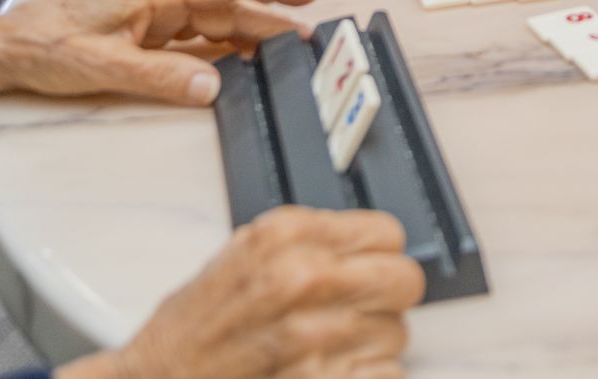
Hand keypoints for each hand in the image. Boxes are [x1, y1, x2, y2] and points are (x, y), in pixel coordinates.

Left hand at [0, 0, 315, 103]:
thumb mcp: (101, 66)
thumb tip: (214, 86)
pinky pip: (190, 40)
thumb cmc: (44, 49)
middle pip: (225, 7)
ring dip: (245, 37)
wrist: (1, 53)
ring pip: (211, 24)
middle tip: (307, 41)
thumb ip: (160, 77)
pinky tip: (237, 64)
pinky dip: (217, 51)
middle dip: (267, 20)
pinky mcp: (140, 36)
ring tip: (281, 55)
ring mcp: (149, 17)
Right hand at [60, 206, 423, 378]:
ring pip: (396, 333)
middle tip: (360, 313)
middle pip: (404, 280)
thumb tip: (366, 245)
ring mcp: (312, 335)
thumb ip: (306, 243)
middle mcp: (303, 277)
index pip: (389, 233)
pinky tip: (332, 372)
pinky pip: (385, 374)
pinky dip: (366, 376)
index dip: (380, 257)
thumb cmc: (193, 329)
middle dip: (387, 300)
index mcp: (286, 235)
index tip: (366, 272)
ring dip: (371, 346)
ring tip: (329, 351)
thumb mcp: (242, 255)